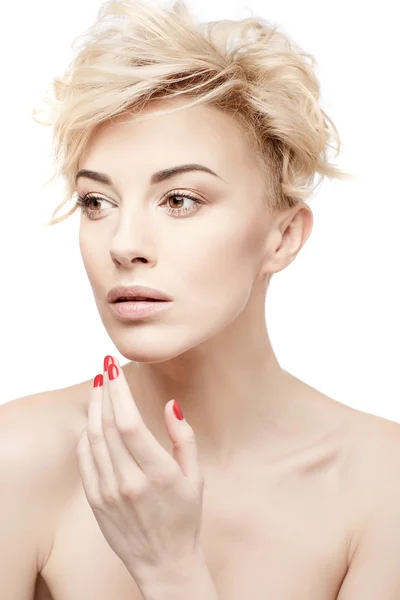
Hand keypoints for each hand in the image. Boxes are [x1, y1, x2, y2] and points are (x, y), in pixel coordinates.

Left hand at [76, 355, 204, 583]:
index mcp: (158, 474)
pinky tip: (92, 419)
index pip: (129, 424)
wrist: (164, 563)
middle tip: (104, 368)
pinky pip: (84, 460)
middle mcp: (129, 482)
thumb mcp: (195, 476)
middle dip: (104, 392)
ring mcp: (108, 493)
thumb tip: (170, 405)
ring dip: (93, 409)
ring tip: (98, 386)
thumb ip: (184, 438)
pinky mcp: (96, 502)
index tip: (115, 369)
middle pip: (107, 426)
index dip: (119, 393)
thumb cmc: (184, 517)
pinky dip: (85, 435)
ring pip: (93, 440)